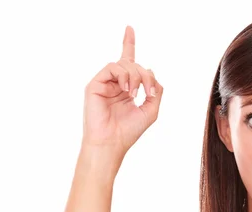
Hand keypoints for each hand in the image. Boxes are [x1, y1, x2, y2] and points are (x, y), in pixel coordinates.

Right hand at [82, 26, 163, 157]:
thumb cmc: (129, 131)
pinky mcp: (95, 84)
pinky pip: (112, 67)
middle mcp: (115, 84)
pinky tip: (127, 90)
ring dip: (136, 76)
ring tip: (136, 94)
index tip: (129, 28)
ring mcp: (104, 83)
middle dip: (146, 75)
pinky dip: (124, 76)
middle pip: (133, 64)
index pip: (128, 63)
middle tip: (149, 93)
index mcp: (126, 89)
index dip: (128, 44)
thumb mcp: (151, 110)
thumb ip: (156, 90)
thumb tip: (152, 72)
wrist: (112, 143)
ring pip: (124, 64)